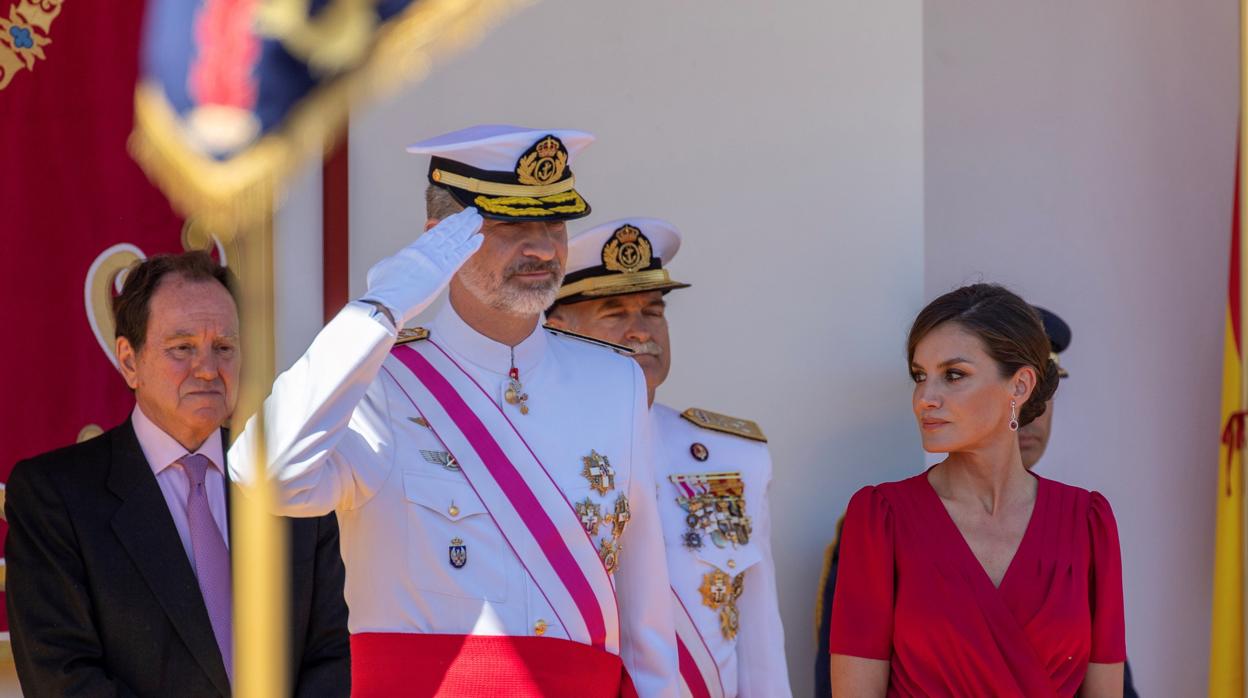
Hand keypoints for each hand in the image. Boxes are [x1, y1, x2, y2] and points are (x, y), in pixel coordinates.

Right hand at [361, 208, 483, 325]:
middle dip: (460, 221)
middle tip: (471, 213)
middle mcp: (426, 251)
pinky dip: (471, 246)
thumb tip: (394, 263)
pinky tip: (480, 238)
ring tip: (478, 219)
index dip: (447, 225)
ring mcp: (435, 260)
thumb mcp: (383, 268)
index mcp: (412, 250)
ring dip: (469, 228)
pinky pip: (461, 255)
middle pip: (447, 232)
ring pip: (456, 239)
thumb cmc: (382, 289)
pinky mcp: (443, 272)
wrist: (385, 301)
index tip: (456, 218)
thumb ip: (394, 262)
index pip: (434, 234)